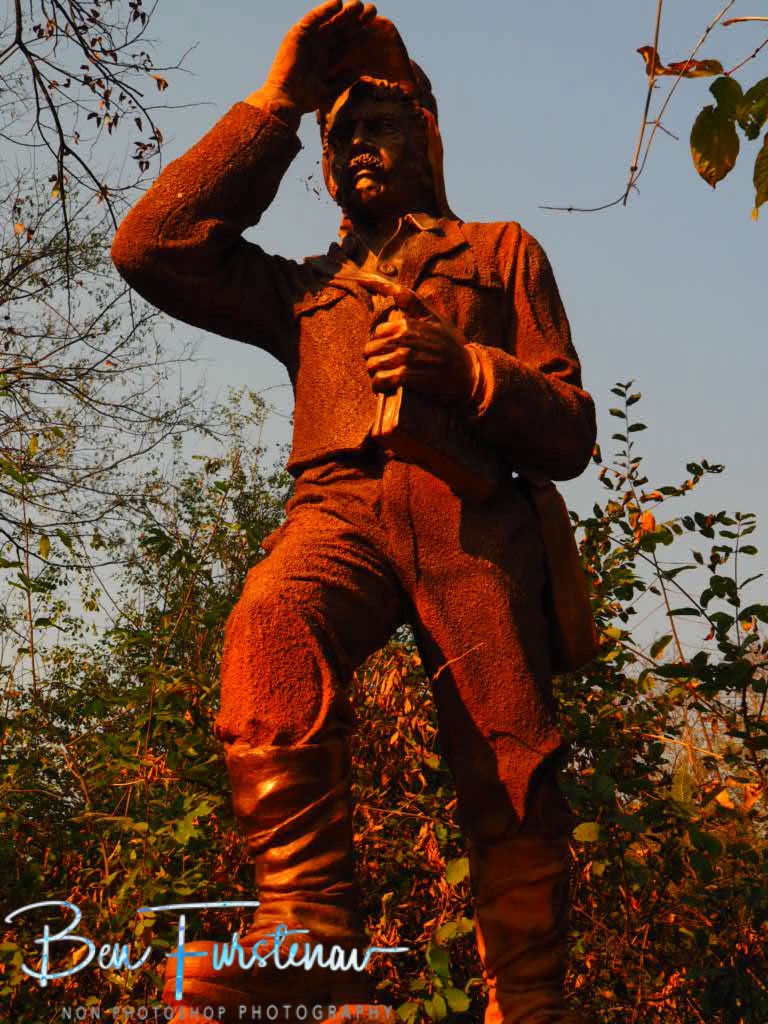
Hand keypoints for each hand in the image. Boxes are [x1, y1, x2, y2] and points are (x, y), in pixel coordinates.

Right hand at [262, 1, 377, 114]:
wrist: (286, 100)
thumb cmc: (306, 100)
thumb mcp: (331, 90)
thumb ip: (344, 80)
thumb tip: (360, 71)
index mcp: (327, 59)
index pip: (346, 44)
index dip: (360, 36)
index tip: (376, 30)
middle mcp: (318, 47)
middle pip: (340, 30)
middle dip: (356, 20)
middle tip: (373, 10)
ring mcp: (308, 40)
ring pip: (329, 21)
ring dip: (343, 12)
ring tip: (358, 5)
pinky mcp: (297, 34)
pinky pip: (313, 18)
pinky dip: (324, 10)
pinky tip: (338, 3)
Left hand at [364, 303, 476, 403]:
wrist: (468, 373)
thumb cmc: (451, 347)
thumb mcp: (435, 320)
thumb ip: (413, 304)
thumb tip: (395, 289)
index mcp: (408, 325)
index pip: (378, 332)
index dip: (381, 343)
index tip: (387, 352)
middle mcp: (404, 340)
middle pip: (371, 349)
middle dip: (374, 358)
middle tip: (383, 367)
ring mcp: (405, 359)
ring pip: (372, 365)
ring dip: (375, 373)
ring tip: (383, 376)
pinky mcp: (406, 378)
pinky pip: (380, 381)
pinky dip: (378, 385)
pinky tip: (384, 387)